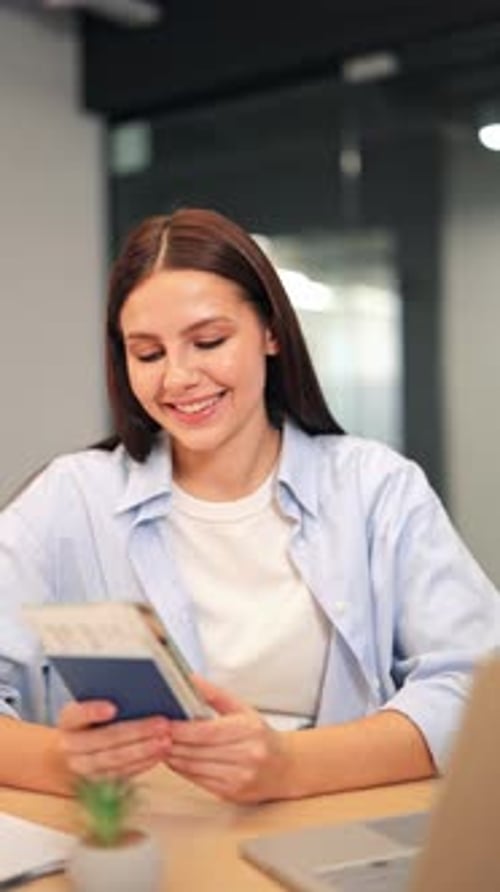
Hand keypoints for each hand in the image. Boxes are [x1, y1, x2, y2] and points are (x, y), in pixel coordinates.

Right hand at [57, 700, 171, 779]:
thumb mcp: (88, 708)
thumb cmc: (87, 724)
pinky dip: (142, 764)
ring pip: (114, 760)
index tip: (113, 707)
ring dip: (143, 750)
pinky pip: (121, 774)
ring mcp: (81, 768)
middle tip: (162, 724)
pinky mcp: (95, 783)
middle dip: (136, 732)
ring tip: (165, 741)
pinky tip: (158, 754)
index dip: (93, 711)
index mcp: (68, 720)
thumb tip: (138, 689)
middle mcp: (70, 746)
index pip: (78, 714)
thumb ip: (107, 698)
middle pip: (104, 739)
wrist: (67, 757)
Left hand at [166, 676, 291, 803]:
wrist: (285, 768)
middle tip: (156, 734)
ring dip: (174, 757)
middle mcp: (246, 756)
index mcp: (248, 731)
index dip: (181, 729)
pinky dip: (184, 770)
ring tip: (161, 746)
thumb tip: (191, 679)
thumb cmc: (260, 736)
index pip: (206, 732)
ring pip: (194, 768)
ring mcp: (239, 777)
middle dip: (173, 743)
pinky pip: (199, 781)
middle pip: (197, 751)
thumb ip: (214, 694)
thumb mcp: (242, 709)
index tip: (165, 722)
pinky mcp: (231, 794)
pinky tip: (176, 760)